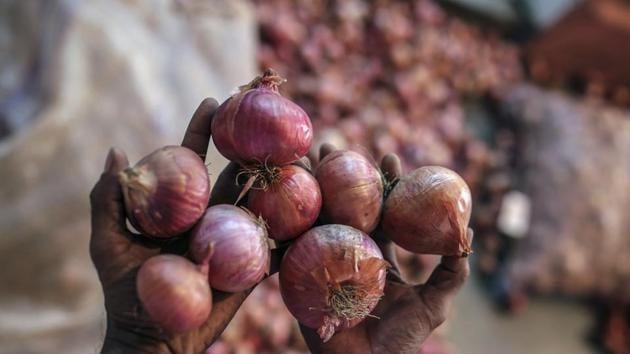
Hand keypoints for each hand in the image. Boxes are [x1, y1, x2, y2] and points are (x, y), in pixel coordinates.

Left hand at [90, 98, 283, 353]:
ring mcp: (232, 240)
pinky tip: (308, 203)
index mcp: (179, 209)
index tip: (214, 102)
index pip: (192, 161)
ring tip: (292, 151)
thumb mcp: (108, 244)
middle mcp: (208, 218)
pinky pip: (273, 243)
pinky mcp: (250, 266)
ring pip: (257, 203)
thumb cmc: (125, 296)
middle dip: (248, 145)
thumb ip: (107, 200)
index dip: (202, 131)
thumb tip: (118, 152)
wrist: (151, 341)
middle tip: (264, 115)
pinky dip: (291, 226)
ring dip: (275, 178)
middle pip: (232, 174)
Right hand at [299, 144, 471, 353]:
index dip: (385, 186)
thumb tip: (468, 233)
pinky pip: (295, 246)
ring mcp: (325, 262)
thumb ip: (452, 271)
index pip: (381, 212)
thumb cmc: (402, 341)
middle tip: (335, 147)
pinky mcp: (304, 278)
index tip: (388, 157)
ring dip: (308, 187)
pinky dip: (287, 220)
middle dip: (339, 175)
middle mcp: (350, 253)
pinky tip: (283, 195)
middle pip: (343, 206)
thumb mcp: (435, 303)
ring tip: (305, 158)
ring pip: (316, 218)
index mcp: (379, 254)